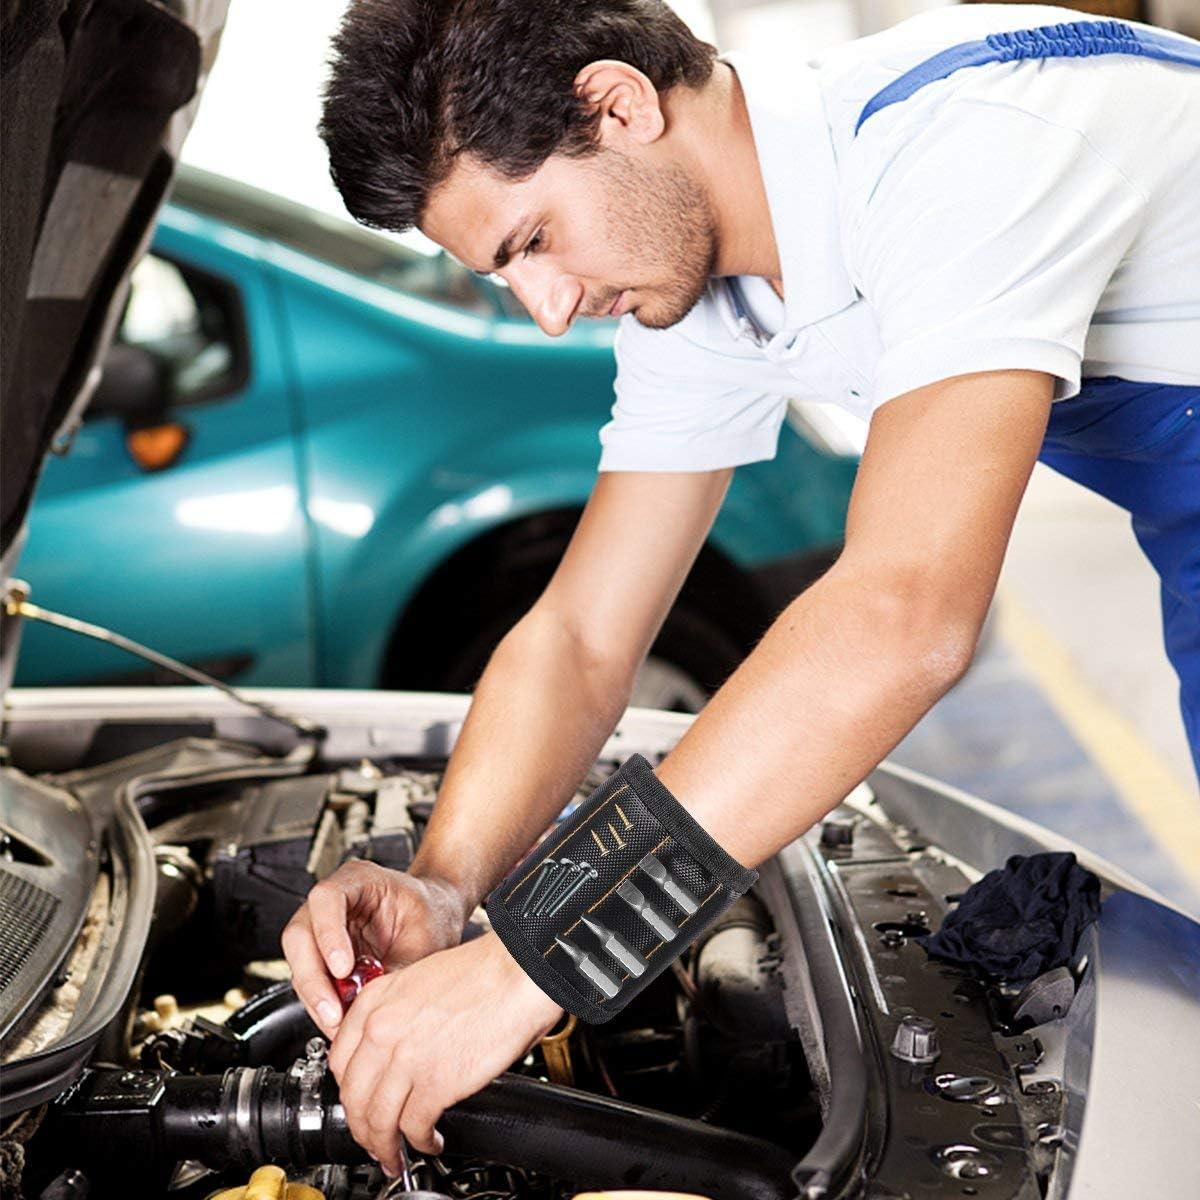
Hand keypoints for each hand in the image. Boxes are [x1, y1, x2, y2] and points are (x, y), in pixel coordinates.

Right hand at [282, 860, 468, 1037]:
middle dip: (313, 979)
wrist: (437, 917)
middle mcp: (334, 902)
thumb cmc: (432, 915)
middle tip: (333, 1011)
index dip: (328, 934)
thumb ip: (395, 968)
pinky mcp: (324, 955)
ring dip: (315, 996)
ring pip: (299, 962)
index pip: (327, 898)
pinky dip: (322, 1002)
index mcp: (359, 879)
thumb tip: (369, 1004)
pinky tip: (341, 1019)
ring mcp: (323, 928)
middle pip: (300, 935)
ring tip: (339, 1022)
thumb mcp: (424, 940)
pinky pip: (311, 980)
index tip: (342, 969)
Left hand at [328, 930, 562, 1171]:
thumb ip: (396, 1014)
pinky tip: (429, 1141)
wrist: (518, 972)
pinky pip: (413, 1126)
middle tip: (373, 1140)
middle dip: (361, 1127)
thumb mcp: (419, 980)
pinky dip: (420, 1142)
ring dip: (385, 1145)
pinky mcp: (436, 1082)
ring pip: (377, 1119)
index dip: (348, 1091)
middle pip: (353, 1097)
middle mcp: (382, 1028)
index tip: (359, 1103)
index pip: (339, 1060)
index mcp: (376, 1000)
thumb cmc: (482, 972)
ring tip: (395, 1155)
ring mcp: (406, 1057)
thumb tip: (394, 1051)